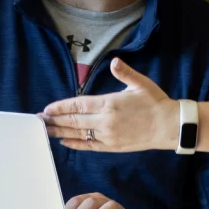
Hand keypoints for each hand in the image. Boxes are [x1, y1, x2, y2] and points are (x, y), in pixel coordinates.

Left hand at [41, 57, 177, 151]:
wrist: (169, 126)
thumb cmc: (156, 102)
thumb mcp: (141, 84)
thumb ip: (124, 73)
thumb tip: (114, 62)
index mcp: (110, 103)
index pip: (79, 105)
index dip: (61, 107)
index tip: (48, 109)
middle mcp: (106, 121)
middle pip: (74, 121)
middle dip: (55, 120)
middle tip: (40, 120)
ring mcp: (108, 135)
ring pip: (79, 134)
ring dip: (61, 132)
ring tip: (46, 130)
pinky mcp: (112, 146)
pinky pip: (90, 146)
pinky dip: (76, 144)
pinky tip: (65, 142)